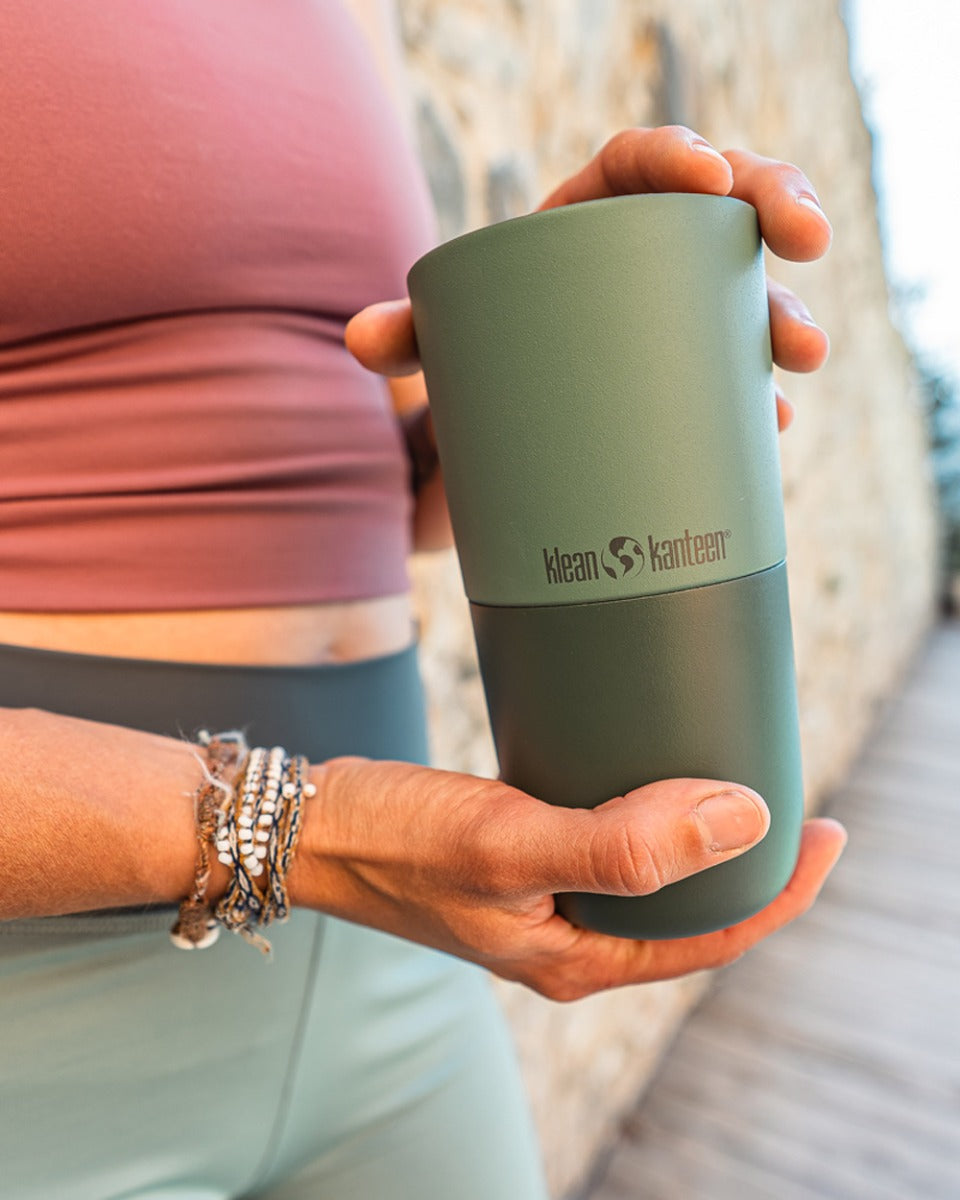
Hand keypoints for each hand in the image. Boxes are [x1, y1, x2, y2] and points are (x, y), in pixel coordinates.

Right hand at [289, 757, 845, 1000]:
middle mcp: (564, 942)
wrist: (309, 827)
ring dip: (696, 844)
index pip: (711, 937)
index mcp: (574, 959)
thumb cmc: (395, 839)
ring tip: (733, 786)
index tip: (825, 830)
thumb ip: (624, 843)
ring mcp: (539, 906)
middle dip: (748, 868)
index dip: (778, 891)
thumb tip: (743, 818)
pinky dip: (641, 819)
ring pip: (646, 881)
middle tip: (791, 799)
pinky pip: (605, 850)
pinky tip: (646, 777)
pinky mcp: (517, 864)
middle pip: (686, 914)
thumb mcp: (510, 842)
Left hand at [345, 124, 832, 432]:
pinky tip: (776, 424)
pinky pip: (734, 376)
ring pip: (744, 294)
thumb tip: (360, 340)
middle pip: (718, 214)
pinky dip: (757, 398)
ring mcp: (668, 323)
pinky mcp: (681, 384)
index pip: (638, 164)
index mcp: (580, 221)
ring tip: (805, 354)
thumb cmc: (466, 359)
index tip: (713, 178)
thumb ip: (406, 336)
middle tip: (809, 242)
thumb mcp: (440, 344)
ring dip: (785, 313)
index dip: (682, 157)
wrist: (482, 430)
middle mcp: (636, 263)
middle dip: (777, 210)